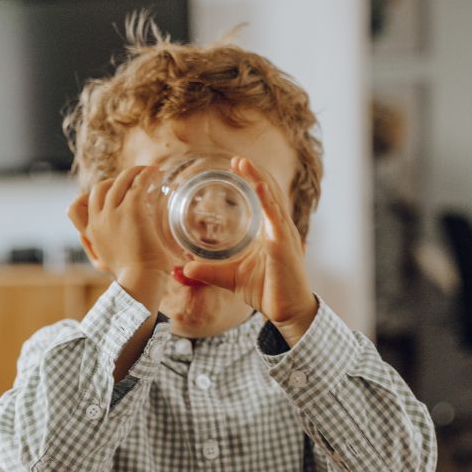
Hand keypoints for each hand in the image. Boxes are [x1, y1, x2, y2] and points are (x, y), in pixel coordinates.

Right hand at [68, 165, 171, 308]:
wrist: (141, 280)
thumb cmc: (130, 276)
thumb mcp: (104, 265)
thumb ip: (96, 251)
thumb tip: (90, 242)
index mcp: (90, 234)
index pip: (74, 208)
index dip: (87, 198)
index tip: (106, 197)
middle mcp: (98, 221)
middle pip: (98, 189)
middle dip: (114, 181)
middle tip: (132, 182)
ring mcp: (113, 213)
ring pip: (119, 181)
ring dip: (133, 172)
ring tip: (148, 171)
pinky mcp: (132, 209)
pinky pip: (137, 183)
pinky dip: (147, 174)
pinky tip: (156, 172)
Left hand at [181, 157, 318, 345]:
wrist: (287, 312)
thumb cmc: (267, 291)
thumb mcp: (230, 278)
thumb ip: (208, 271)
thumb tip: (183, 268)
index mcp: (269, 232)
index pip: (262, 199)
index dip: (251, 181)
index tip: (235, 167)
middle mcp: (278, 229)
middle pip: (268, 193)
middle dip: (254, 174)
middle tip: (236, 159)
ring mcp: (283, 235)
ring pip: (272, 199)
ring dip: (258, 179)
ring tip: (244, 164)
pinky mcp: (283, 246)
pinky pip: (276, 219)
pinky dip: (268, 201)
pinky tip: (259, 187)